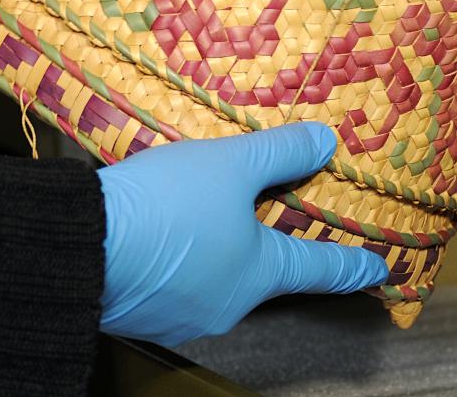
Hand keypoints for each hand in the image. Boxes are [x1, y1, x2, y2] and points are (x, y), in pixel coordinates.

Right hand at [97, 122, 388, 346]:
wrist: (76, 246)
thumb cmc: (166, 207)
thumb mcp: (229, 165)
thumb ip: (280, 153)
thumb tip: (325, 143)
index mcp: (259, 274)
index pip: (321, 270)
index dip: (353, 266)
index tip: (380, 271)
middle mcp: (227, 304)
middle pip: (263, 268)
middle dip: (269, 241)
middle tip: (276, 211)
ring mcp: (180, 313)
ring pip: (215, 272)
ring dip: (217, 242)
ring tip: (204, 204)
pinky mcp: (139, 308)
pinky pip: (176, 277)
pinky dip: (180, 251)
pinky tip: (164, 222)